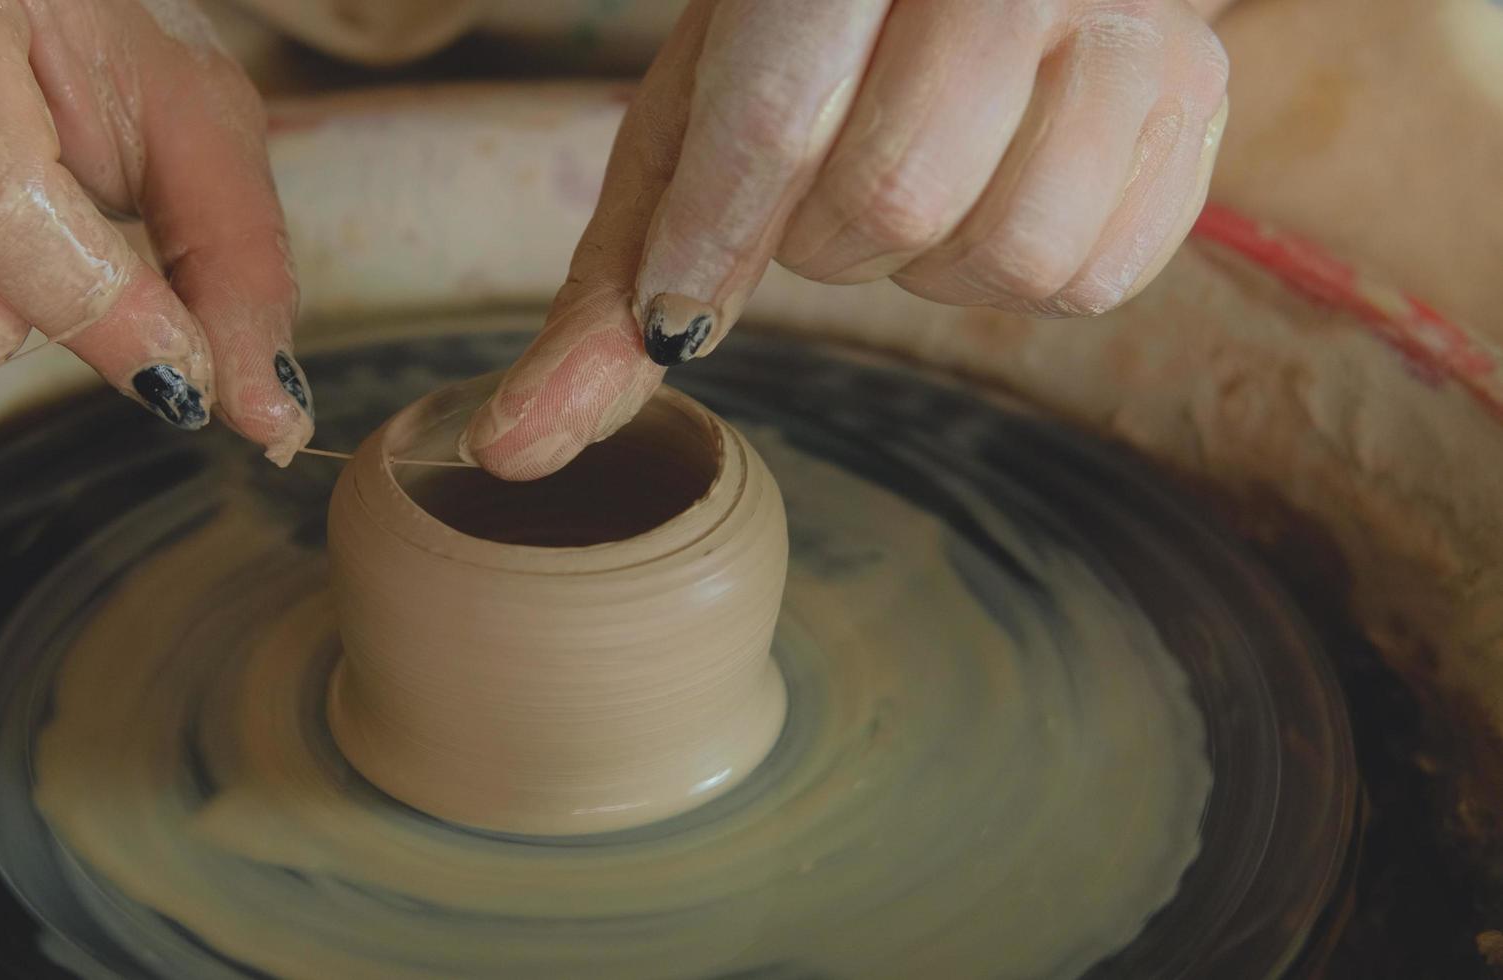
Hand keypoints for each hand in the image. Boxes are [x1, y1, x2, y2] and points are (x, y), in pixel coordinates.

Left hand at [461, 0, 1229, 479]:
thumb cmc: (811, 37)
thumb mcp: (697, 115)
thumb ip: (617, 281)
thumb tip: (516, 447)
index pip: (778, 115)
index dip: (717, 239)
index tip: (680, 318)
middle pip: (898, 198)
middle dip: (831, 240)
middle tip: (827, 192)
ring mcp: (1131, 21)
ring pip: (1015, 251)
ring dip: (933, 268)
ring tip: (916, 186)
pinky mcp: (1202, 91)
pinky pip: (1102, 278)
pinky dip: (1026, 278)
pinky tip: (997, 195)